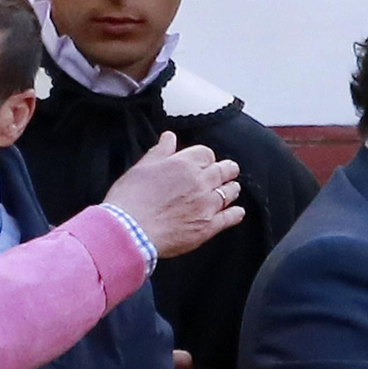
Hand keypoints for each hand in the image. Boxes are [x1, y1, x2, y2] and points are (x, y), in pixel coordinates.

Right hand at [103, 132, 242, 257]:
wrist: (130, 231)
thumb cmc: (130, 199)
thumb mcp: (142, 168)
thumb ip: (160, 151)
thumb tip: (169, 137)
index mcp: (183, 164)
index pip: (206, 154)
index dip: (206, 157)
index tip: (205, 162)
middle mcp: (199, 182)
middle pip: (223, 170)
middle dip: (227, 169)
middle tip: (230, 170)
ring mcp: (206, 205)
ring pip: (229, 192)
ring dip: (232, 189)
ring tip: (233, 188)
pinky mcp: (207, 227)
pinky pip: (229, 218)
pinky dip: (236, 213)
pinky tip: (237, 212)